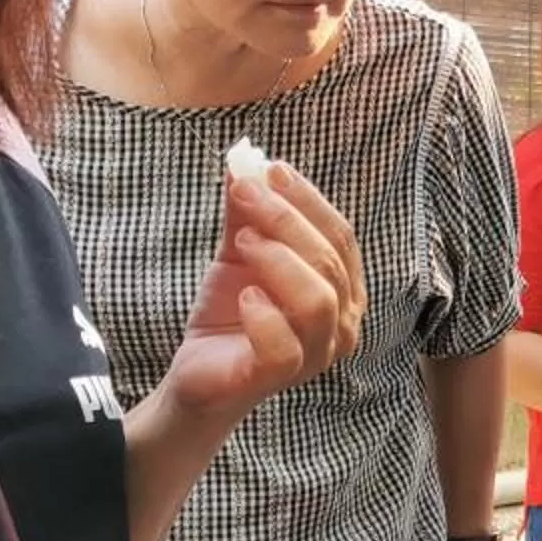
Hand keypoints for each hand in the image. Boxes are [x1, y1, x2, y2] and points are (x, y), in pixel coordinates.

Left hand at [159, 160, 366, 420]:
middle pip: (329, 263)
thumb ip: (247, 214)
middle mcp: (341, 324)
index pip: (341, 237)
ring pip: (318, 302)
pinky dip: (264, 316)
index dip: (310, 200)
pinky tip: (244, 298)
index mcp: (342, 289)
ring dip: (278, 261)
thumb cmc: (232, 313)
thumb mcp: (239, 253)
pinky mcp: (278, 377)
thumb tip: (244, 163)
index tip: (272, 170)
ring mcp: (314, 355)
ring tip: (241, 243)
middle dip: (286, 220)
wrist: (199, 370)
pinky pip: (284, 346)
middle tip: (245, 193)